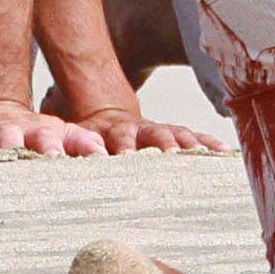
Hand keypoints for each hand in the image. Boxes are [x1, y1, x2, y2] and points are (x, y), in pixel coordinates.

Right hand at [0, 101, 111, 161]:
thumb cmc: (37, 136)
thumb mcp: (62, 136)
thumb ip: (81, 144)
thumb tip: (104, 155)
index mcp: (37, 131)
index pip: (47, 135)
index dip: (50, 145)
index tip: (54, 157)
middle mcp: (6, 129)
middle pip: (7, 136)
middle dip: (7, 146)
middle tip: (7, 155)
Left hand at [58, 107, 225, 156]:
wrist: (103, 110)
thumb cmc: (86, 139)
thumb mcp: (74, 140)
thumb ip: (70, 150)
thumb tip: (49, 162)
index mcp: (112, 131)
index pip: (119, 138)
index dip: (125, 146)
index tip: (130, 156)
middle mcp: (138, 130)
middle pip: (152, 134)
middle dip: (163, 144)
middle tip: (172, 154)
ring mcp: (156, 131)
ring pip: (176, 134)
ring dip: (189, 144)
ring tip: (206, 154)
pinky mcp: (171, 136)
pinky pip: (192, 137)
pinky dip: (207, 143)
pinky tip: (224, 152)